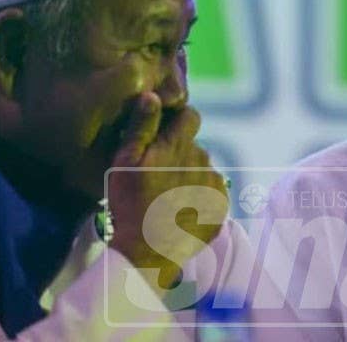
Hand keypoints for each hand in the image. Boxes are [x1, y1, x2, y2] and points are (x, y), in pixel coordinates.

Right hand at [107, 92, 228, 289]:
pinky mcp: (221, 207)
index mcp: (180, 145)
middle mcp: (203, 159)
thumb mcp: (125, 162)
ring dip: (189, 177)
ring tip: (166, 198)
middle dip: (179, 154)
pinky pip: (211, 192)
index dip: (178, 121)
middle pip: (193, 146)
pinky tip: (180, 211)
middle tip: (157, 175)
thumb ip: (142, 126)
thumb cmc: (130, 204)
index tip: (164, 134)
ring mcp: (214, 184)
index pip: (191, 116)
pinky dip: (199, 198)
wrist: (147, 252)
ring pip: (202, 170)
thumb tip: (154, 94)